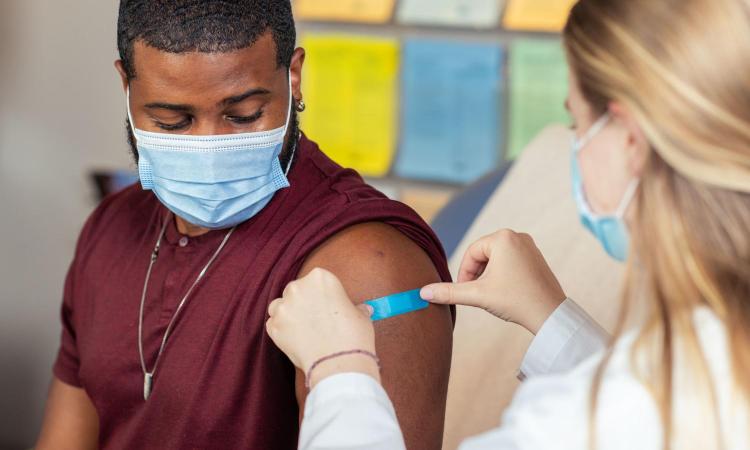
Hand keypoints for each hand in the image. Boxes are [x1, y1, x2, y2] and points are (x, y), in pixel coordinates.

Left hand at [266, 268, 378, 386]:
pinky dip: (281, 331)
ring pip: (279, 306)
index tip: (326, 306)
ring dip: (288, 314)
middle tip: (314, 319)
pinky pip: (273, 325)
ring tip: (302, 330)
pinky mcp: (274, 327)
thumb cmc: (354, 336)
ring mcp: (283, 307)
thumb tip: (363, 309)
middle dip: (302, 302)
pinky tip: (295, 341)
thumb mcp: (361, 316)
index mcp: (320, 277)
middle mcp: (298, 287)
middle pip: (295, 290)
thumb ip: (355, 308)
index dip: (321, 294)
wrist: (339, 363)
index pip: (316, 280)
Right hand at [420, 230, 564, 333]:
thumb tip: (422, 292)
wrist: (550, 314)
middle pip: (483, 254)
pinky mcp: (536, 257)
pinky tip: (507, 293)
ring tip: (493, 295)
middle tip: (479, 294)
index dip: (464, 273)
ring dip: (489, 276)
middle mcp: (517, 236)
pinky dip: (502, 275)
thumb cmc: (516, 301)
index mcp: (502, 238)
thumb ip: (449, 292)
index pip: (471, 253)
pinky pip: (510, 262)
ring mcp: (529, 245)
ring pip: (496, 259)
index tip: (466, 292)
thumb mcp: (477, 295)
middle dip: (477, 275)